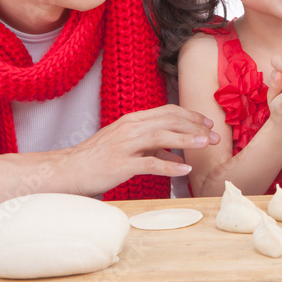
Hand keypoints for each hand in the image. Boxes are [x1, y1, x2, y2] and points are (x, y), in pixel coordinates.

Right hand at [58, 105, 218, 196]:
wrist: (67, 170)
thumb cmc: (96, 159)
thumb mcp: (126, 146)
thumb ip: (152, 148)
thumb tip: (179, 157)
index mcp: (132, 120)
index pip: (168, 111)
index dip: (190, 116)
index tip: (207, 124)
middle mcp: (130, 128)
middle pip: (169, 120)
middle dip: (195, 127)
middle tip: (215, 136)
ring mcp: (124, 145)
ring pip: (162, 137)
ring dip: (187, 140)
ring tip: (205, 145)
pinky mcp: (120, 164)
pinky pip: (150, 163)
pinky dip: (170, 166)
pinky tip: (185, 171)